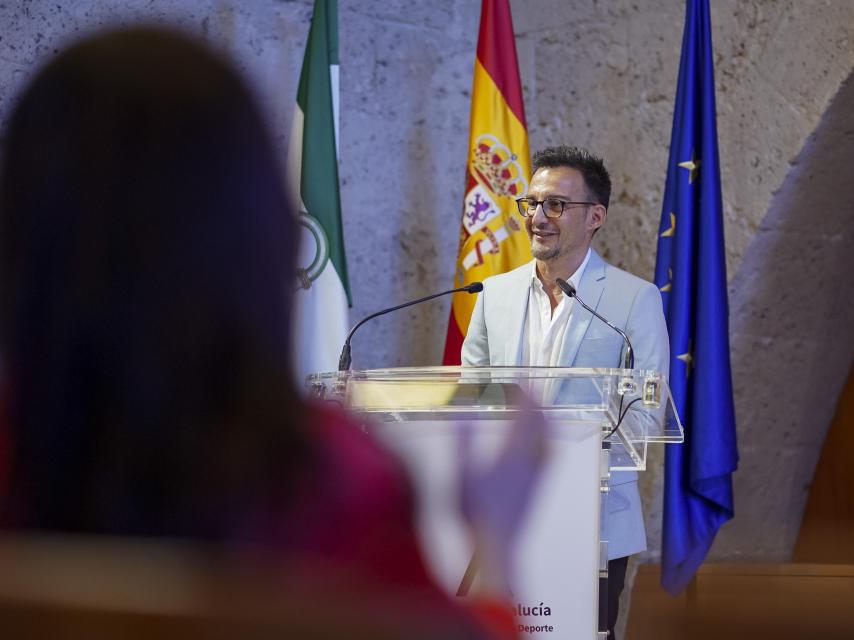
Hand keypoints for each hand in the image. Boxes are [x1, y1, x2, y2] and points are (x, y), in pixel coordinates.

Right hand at [457, 395, 547, 591]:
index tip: (523, 379)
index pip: (524, 416)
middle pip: (541, 426)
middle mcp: (529, 464)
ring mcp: (536, 478)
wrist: (497, 548)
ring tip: (541, 411)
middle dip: (537, 403)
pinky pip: (548, 458)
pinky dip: (547, 442)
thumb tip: (465, 410)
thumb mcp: (462, 475)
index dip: (525, 394)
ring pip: (548, 441)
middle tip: (531, 389)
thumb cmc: (475, 514)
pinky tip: (543, 446)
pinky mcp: (536, 491)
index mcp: (512, 455)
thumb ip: (464, 441)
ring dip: (545, 421)